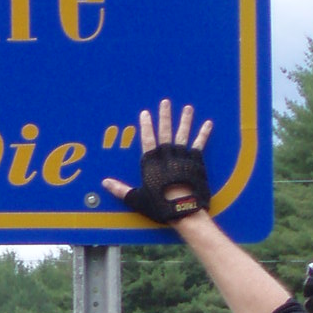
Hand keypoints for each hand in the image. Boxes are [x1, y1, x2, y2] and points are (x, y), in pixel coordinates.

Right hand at [102, 100, 213, 223]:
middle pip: (165, 131)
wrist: (182, 210)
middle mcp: (166, 155)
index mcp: (151, 162)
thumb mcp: (136, 198)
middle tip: (165, 102)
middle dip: (165, 116)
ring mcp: (182, 156)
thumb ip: (120, 189)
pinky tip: (208, 124)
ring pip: (183, 133)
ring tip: (188, 108)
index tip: (145, 113)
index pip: (147, 139)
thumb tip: (104, 183)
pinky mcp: (195, 161)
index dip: (146, 125)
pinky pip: (200, 144)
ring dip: (185, 120)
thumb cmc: (159, 205)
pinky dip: (204, 133)